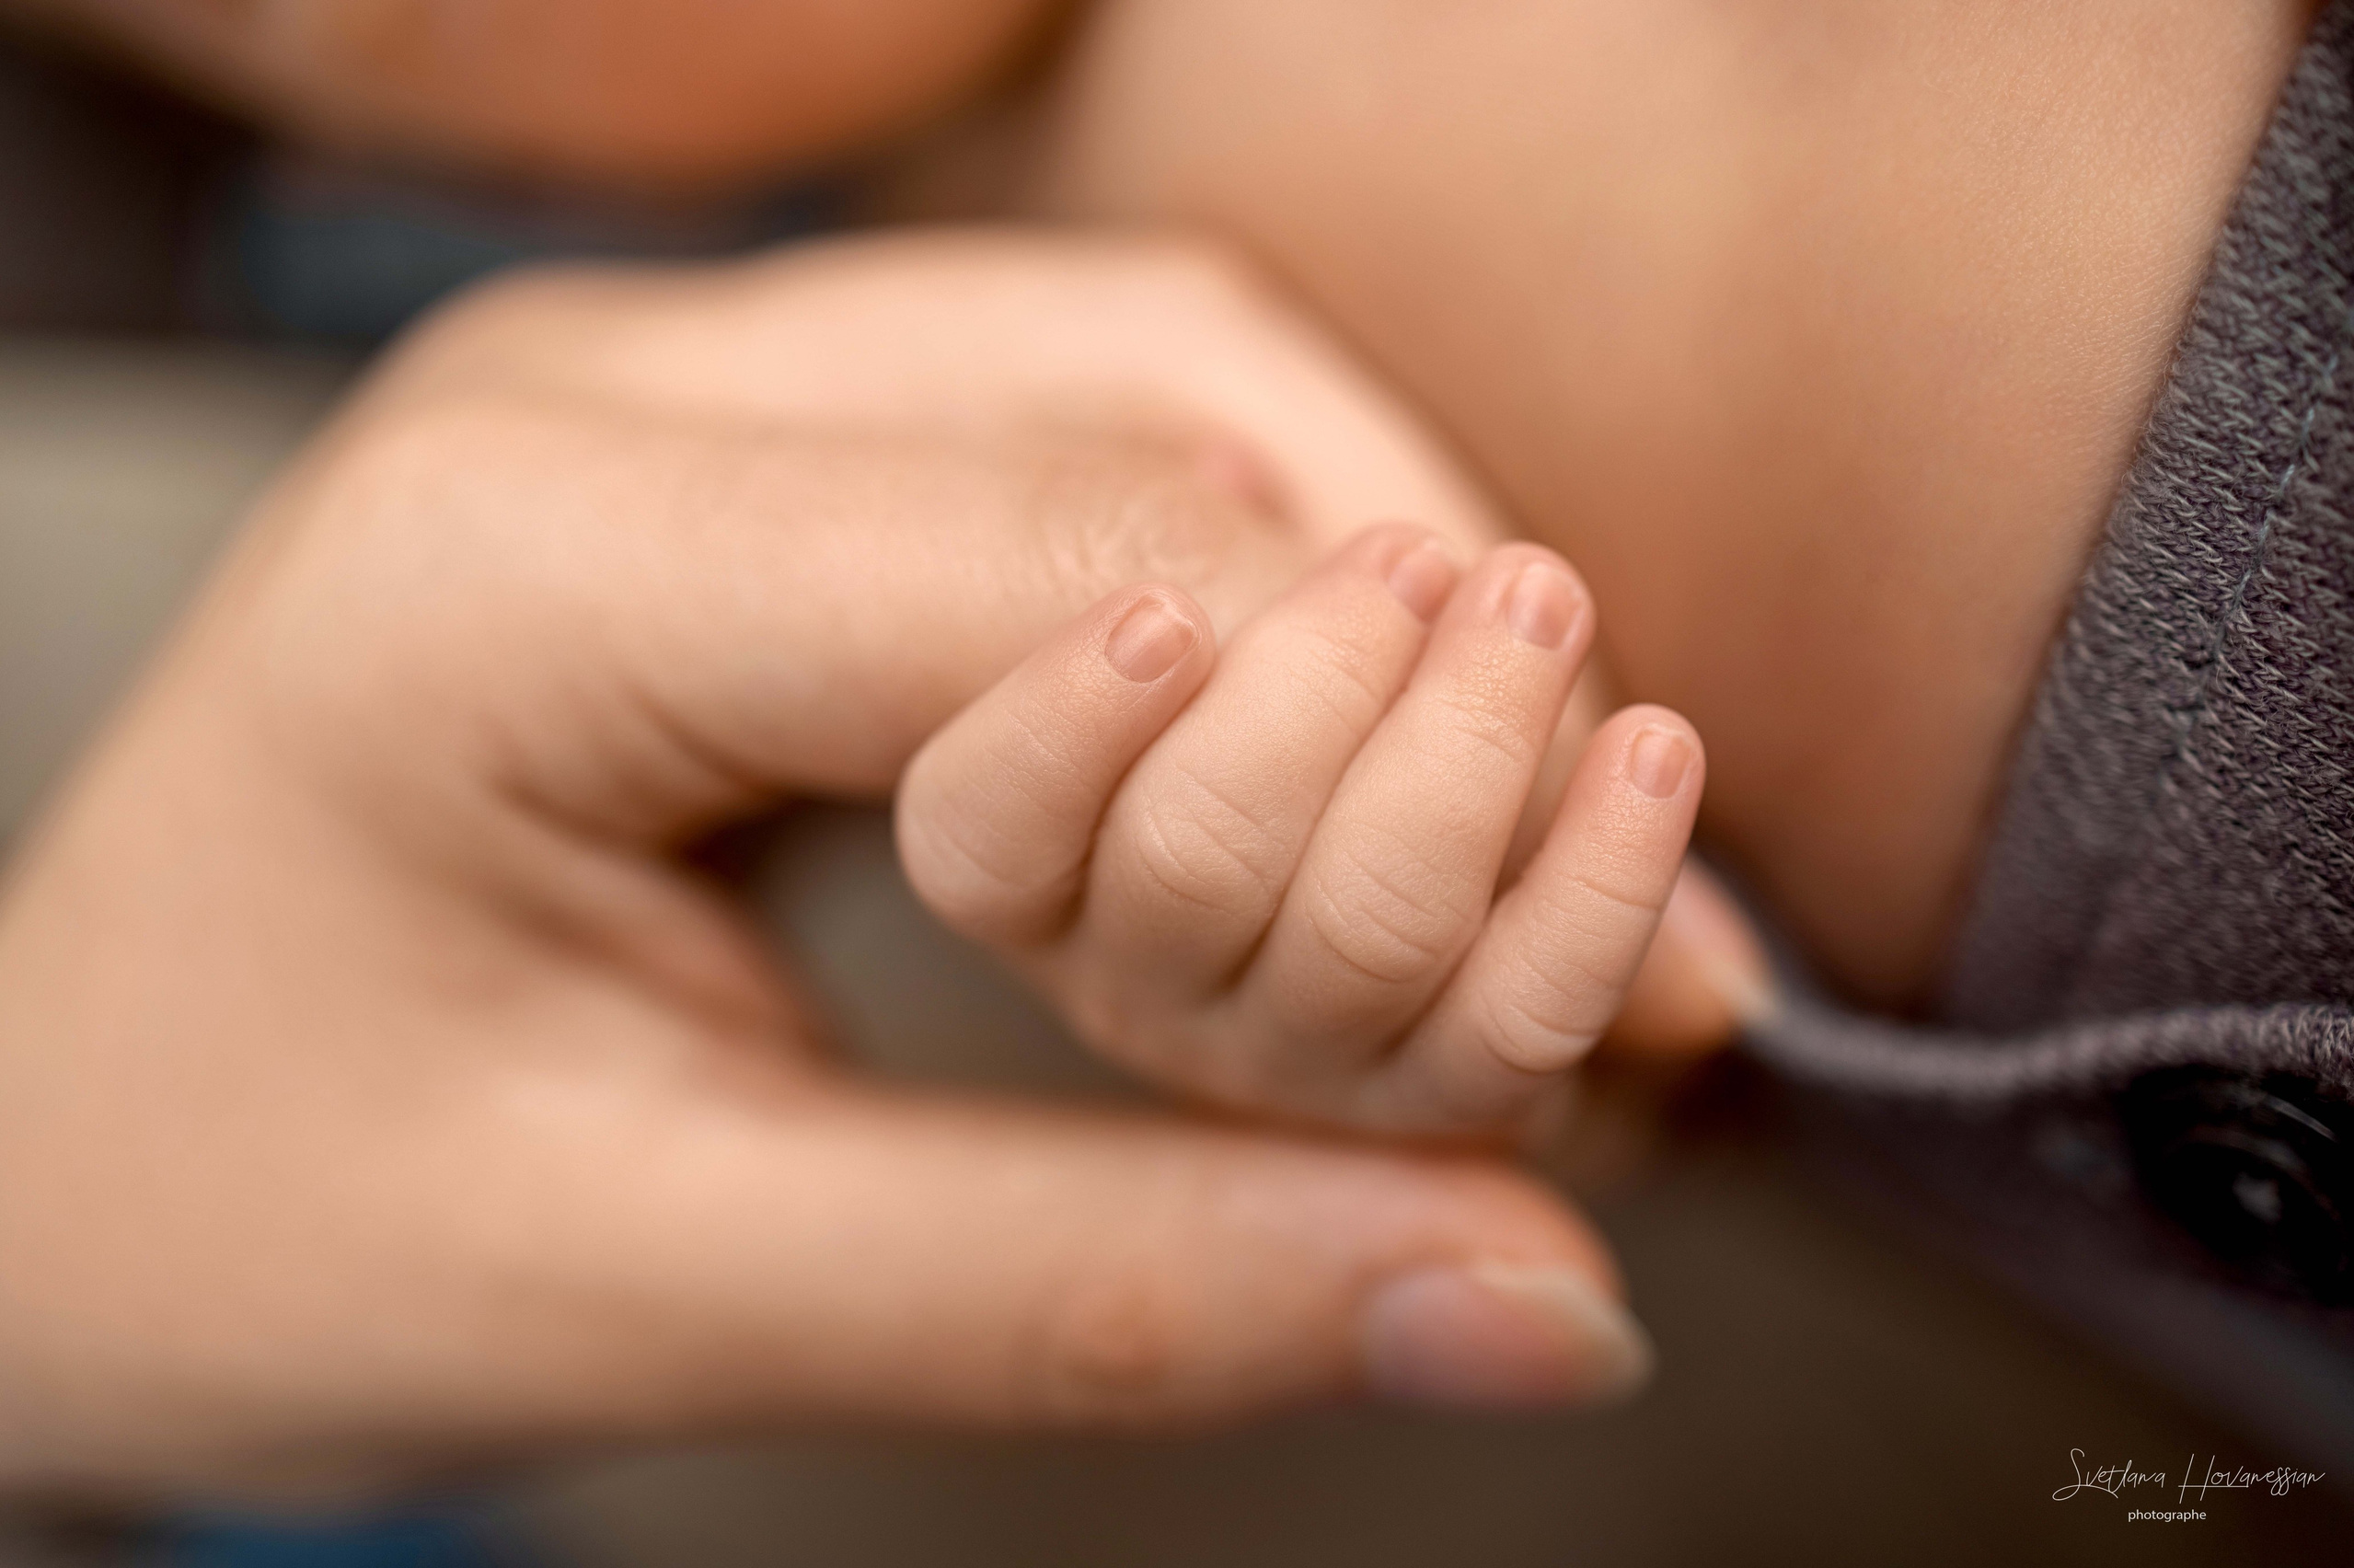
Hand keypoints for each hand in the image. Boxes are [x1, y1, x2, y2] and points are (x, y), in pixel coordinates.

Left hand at [0, 233, 1682, 1495]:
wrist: (38, 1165)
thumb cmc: (247, 1224)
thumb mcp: (665, 1289)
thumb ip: (1106, 1293)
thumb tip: (1533, 1299)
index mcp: (527, 556)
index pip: (1089, 580)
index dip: (1378, 773)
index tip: (1603, 991)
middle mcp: (622, 392)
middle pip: (1166, 412)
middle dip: (1423, 669)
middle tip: (1602, 922)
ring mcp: (690, 393)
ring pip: (1162, 388)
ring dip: (1367, 606)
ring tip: (1485, 853)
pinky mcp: (749, 458)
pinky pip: (1089, 443)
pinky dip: (1263, 597)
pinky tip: (1323, 768)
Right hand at [899, 525, 1709, 1135]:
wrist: (1415, 841)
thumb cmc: (1271, 633)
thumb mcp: (1183, 546)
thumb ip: (1161, 534)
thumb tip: (1220, 519)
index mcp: (1031, 864)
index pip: (983, 834)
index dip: (1066, 733)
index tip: (1163, 616)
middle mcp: (1135, 983)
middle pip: (1194, 863)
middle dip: (1322, 682)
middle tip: (1408, 557)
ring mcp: (1291, 1053)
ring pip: (1368, 930)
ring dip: (1472, 741)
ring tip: (1532, 593)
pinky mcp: (1453, 1093)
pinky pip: (1526, 1018)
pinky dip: (1603, 882)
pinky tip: (1655, 744)